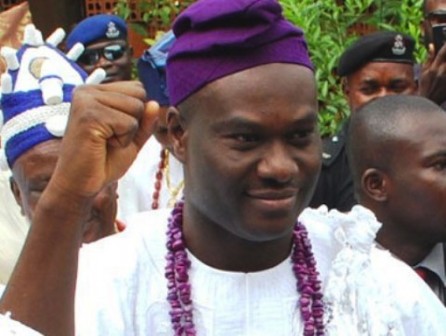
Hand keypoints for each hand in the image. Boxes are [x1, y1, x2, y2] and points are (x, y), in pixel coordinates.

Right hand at [52, 81, 158, 197]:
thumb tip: (154, 103)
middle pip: (140, 95)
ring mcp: (86, 101)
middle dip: (134, 122)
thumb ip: (145, 121)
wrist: (80, 185)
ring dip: (128, 132)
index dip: (136, 115)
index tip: (114, 131)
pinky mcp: (89, 116)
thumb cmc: (103, 162)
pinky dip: (123, 140)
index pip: (138, 88)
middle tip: (109, 139)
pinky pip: (129, 123)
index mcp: (95, 91)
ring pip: (137, 108)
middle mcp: (87, 91)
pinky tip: (102, 146)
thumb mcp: (132, 138)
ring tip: (105, 142)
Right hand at [419, 43, 445, 104]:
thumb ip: (428, 58)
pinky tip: (444, 70)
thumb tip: (431, 46)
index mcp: (434, 67)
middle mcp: (442, 71)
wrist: (428, 101)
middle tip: (445, 55)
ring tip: (444, 64)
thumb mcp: (423, 72)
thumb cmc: (424, 87)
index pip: (443, 52)